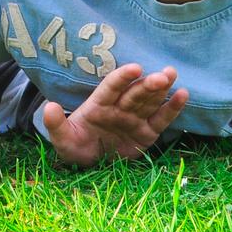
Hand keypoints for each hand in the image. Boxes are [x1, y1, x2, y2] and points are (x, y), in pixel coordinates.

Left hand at [41, 64, 189, 166]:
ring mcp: (134, 119)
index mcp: (98, 106)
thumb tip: (49, 107)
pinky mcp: (147, 133)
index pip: (111, 88)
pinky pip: (161, 119)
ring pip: (149, 101)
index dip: (122, 78)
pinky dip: (172, 108)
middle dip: (148, 84)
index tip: (135, 68)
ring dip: (161, 88)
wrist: (90, 164)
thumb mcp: (62, 140)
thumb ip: (56, 124)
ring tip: (172, 75)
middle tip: (164, 74)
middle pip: (135, 93)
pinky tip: (182, 95)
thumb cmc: (75, 147)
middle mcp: (119, 108)